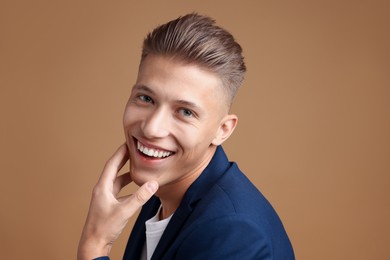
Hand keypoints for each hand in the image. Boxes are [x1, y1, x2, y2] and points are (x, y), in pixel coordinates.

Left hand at [77, 143, 157, 259]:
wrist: (93, 244)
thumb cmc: (104, 228)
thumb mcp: (124, 211)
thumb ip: (140, 197)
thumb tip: (152, 184)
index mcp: (102, 187)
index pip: (112, 164)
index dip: (120, 152)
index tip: (128, 142)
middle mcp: (102, 190)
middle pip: (114, 169)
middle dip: (124, 159)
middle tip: (134, 150)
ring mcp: (105, 197)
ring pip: (117, 180)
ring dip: (127, 173)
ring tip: (138, 167)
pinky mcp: (108, 205)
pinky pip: (119, 190)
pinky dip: (128, 186)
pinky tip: (136, 188)